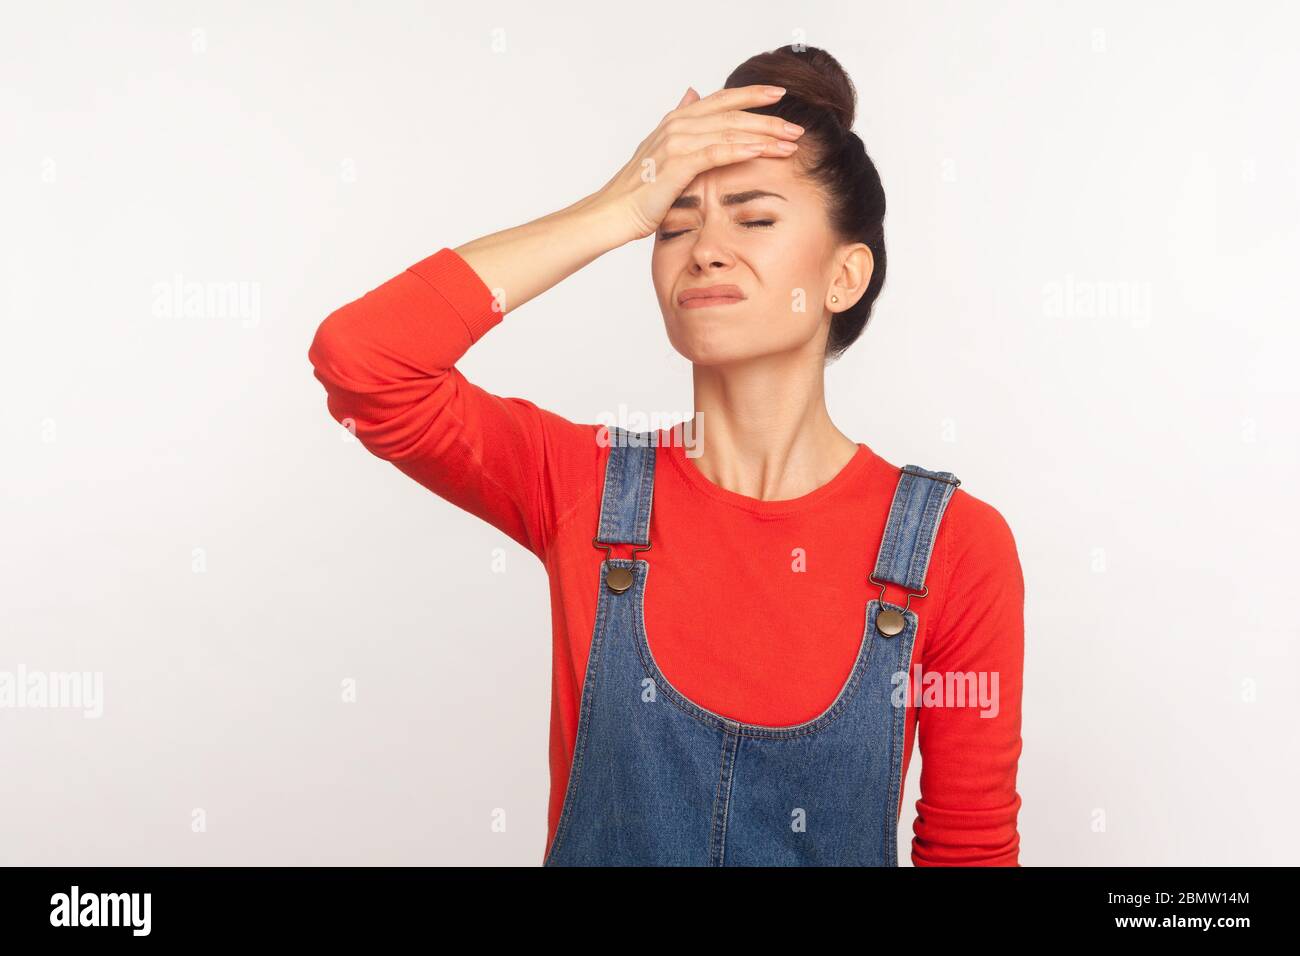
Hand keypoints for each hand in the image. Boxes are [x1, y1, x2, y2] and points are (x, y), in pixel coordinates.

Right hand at [589, 84, 803, 243]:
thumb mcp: (662, 149)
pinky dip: (743, 149)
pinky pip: (717, 152)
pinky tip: (764, 150)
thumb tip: (691, 92)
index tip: (780, 93)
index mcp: (677, 120)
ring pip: (730, 130)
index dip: (751, 94)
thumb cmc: (638, 190)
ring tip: (791, 142)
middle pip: (732, 113)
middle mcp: (677, 124)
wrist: (613, 213)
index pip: (721, 99)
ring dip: (764, 135)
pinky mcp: (677, 163)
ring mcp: (676, 142)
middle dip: (768, 118)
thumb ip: (681, 122)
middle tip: (797, 128)